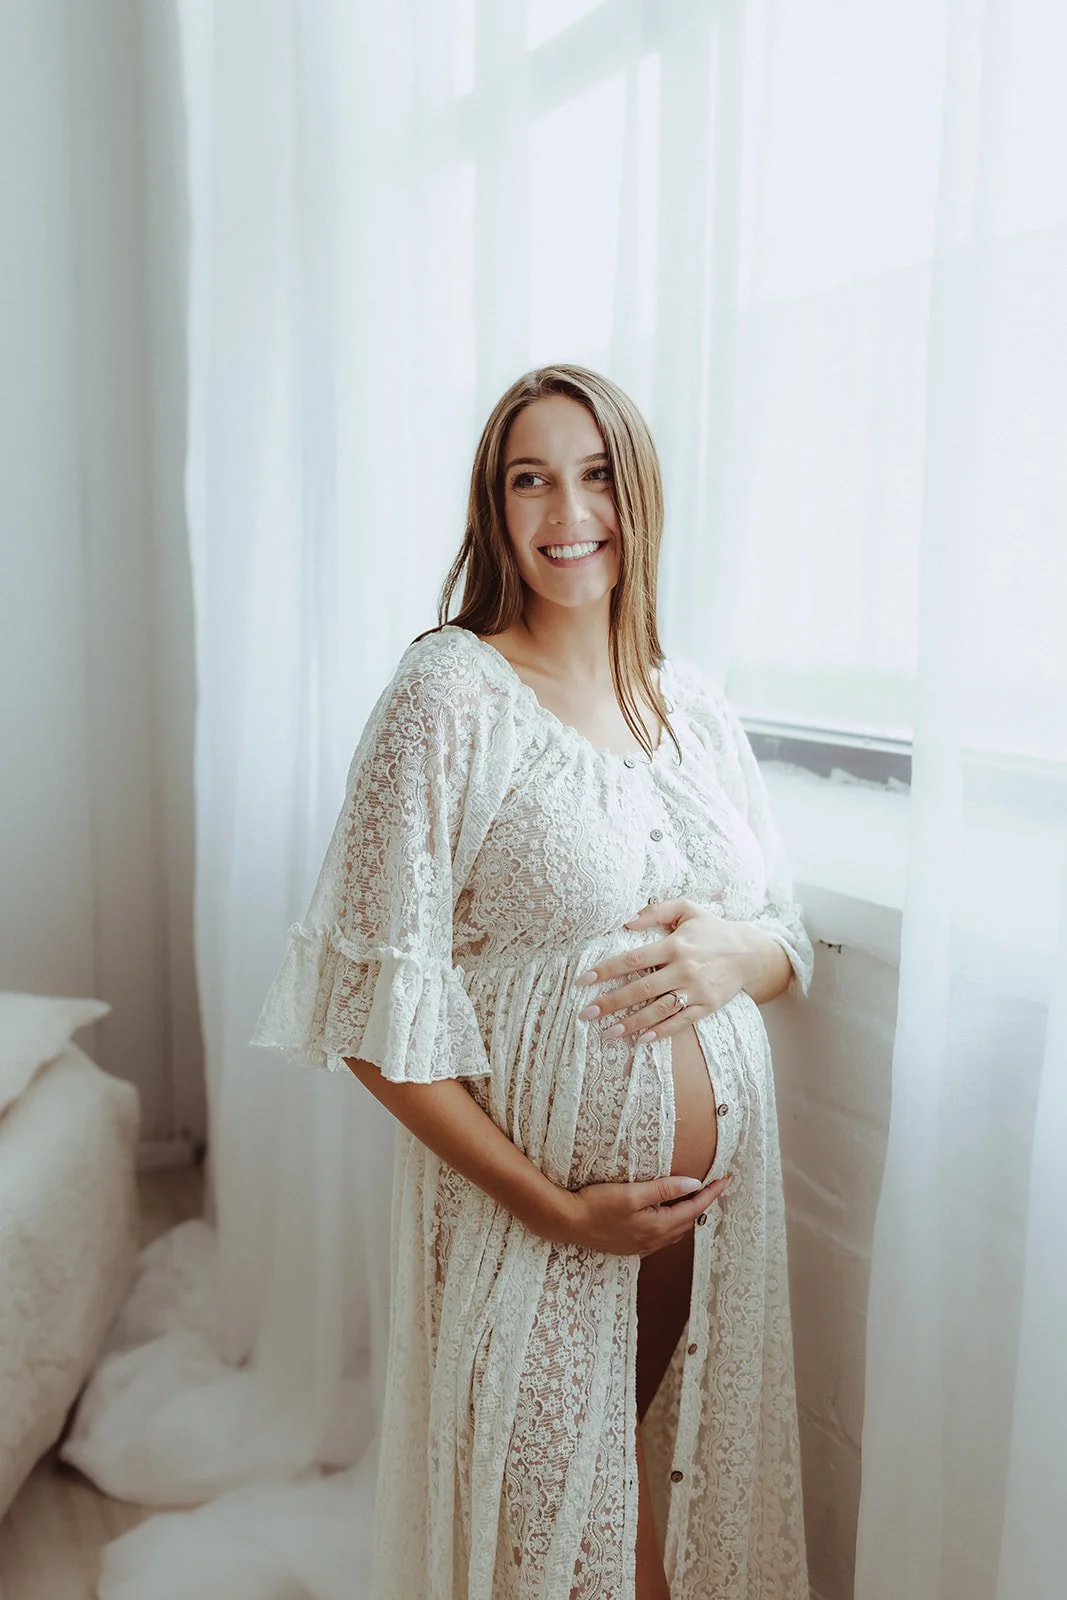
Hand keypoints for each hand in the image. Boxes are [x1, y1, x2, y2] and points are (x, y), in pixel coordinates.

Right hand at [556, 1172, 732, 1255]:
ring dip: (686, 1213)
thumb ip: (665, 1189)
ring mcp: (642, 1245)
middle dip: (702, 1203)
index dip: (711, 1193)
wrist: (567, 1223)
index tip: (725, 1180)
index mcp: (658, 1227)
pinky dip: (671, 1221)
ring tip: (693, 1195)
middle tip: (712, 1184)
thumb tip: (693, 1185)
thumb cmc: (597, 1205)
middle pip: (687, 1221)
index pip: (694, 1208)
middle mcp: (653, 1240)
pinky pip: (661, 1234)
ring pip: (675, 1229)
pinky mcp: (631, 1245)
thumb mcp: (633, 1193)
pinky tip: (666, 1212)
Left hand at [574, 898, 785, 1042]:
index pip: (633, 959)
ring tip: (608, 1032)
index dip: (607, 970)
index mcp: (675, 945)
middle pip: (641, 989)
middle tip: (586, 1013)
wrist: (750, 952)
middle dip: (611, 1002)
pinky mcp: (707, 1006)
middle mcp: (684, 969)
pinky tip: (641, 1039)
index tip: (584, 980)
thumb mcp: (687, 909)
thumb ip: (655, 910)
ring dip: (632, 1023)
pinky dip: (661, 1032)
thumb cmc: (712, 929)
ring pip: (659, 1010)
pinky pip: (681, 1022)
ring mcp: (696, 990)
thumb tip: (625, 920)